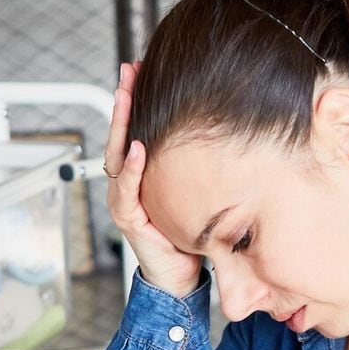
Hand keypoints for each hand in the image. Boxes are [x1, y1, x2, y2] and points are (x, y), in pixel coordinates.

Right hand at [106, 61, 202, 298]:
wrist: (180, 278)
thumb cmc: (188, 237)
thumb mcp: (196, 196)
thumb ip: (200, 170)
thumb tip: (230, 137)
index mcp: (143, 175)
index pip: (136, 131)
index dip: (138, 102)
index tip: (143, 72)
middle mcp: (128, 183)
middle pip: (121, 134)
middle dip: (125, 101)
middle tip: (129, 71)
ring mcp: (124, 198)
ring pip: (117, 154)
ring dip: (122, 125)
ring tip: (126, 96)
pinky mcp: (128, 217)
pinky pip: (126, 188)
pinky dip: (131, 168)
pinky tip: (137, 148)